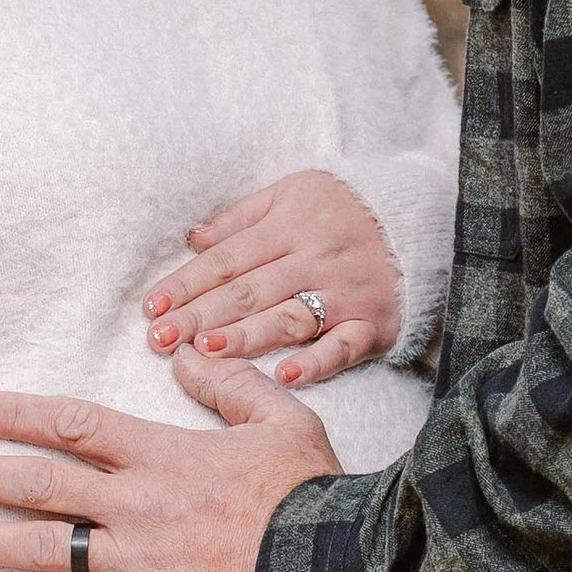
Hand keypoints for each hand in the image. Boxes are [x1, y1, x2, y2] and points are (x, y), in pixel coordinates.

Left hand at [0, 350, 340, 571]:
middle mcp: (137, 504)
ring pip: (42, 546)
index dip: (21, 416)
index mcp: (165, 454)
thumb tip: (187, 356)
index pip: (76, 425)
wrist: (338, 571)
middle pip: (41, 483)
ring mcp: (136, 561)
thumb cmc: (314, 496)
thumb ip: (230, 385)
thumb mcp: (283, 419)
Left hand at [144, 170, 398, 387]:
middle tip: (160, 339)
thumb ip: (241, 217)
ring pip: (288, 318)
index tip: (152, 308)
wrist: (418, 218)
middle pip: (249, 291)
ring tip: (206, 351)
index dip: (188, 284)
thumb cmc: (341, 209)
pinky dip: (316, 362)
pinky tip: (285, 377)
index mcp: (289, 226)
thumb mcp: (290, 194)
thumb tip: (192, 239)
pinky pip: (343, 346)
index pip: (227, 259)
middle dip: (201, 316)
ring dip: (246, 337)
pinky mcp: (373, 323)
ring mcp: (344, 294)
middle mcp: (314, 260)